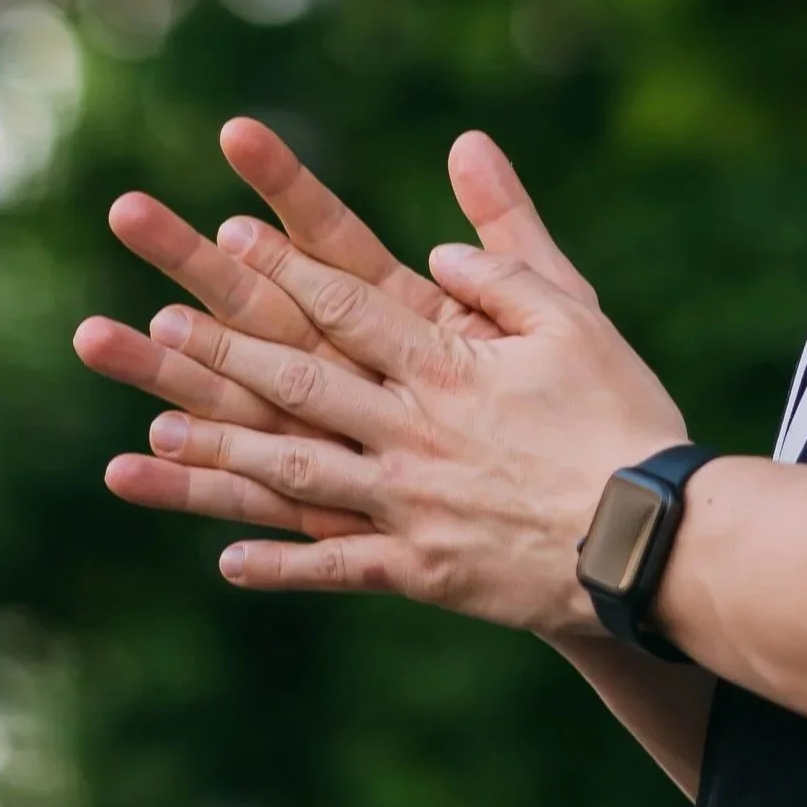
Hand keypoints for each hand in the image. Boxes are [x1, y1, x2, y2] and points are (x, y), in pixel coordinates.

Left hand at [94, 123, 685, 635]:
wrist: (651, 536)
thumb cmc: (623, 416)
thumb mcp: (577, 318)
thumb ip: (505, 271)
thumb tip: (434, 248)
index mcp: (447, 365)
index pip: (349, 306)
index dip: (286, 270)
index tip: (232, 235)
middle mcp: (411, 431)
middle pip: (300, 383)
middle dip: (222, 351)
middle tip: (156, 323)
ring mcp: (408, 506)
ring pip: (296, 474)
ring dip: (221, 452)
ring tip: (155, 432)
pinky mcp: (421, 571)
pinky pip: (337, 567)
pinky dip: (281, 564)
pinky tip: (225, 560)